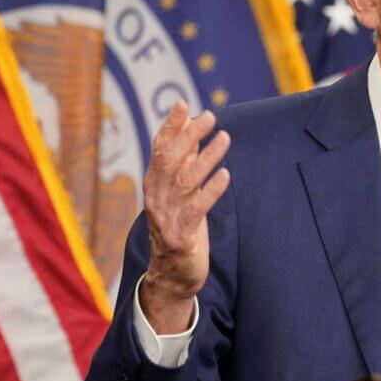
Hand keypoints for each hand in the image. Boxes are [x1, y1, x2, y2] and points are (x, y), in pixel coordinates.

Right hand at [139, 100, 230, 333]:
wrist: (172, 276)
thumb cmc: (180, 228)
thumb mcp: (181, 194)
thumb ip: (185, 165)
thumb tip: (195, 133)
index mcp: (155, 185)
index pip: (159, 149)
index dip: (170, 126)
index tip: (182, 104)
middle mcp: (156, 198)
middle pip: (169, 160)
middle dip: (188, 136)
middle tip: (209, 116)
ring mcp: (166, 217)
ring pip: (184, 181)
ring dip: (205, 158)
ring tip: (225, 138)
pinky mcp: (180, 236)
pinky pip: (195, 210)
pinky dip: (210, 191)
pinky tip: (225, 175)